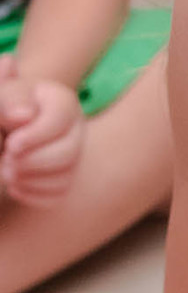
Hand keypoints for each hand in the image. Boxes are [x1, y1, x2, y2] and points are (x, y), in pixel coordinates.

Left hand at [0, 60, 84, 205]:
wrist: (4, 128)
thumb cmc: (2, 109)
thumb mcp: (2, 99)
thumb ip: (9, 101)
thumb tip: (24, 115)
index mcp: (62, 100)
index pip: (61, 119)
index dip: (35, 136)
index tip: (11, 145)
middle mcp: (75, 127)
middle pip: (69, 152)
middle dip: (33, 161)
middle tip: (7, 160)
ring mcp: (74, 154)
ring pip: (66, 176)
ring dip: (30, 179)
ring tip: (7, 171)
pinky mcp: (66, 177)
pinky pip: (58, 194)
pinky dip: (33, 193)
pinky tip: (15, 183)